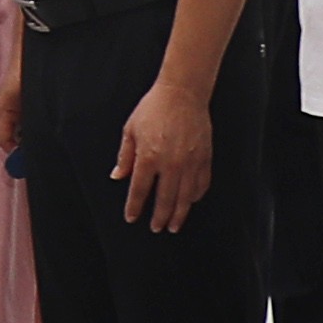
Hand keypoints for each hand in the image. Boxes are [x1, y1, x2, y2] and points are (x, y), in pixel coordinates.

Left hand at [116, 81, 212, 229]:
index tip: (132, 218)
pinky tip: (190, 202)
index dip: (135, 207)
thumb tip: (117, 177)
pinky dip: (195, 196)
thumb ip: (124, 156)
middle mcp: (170, 163)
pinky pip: (201, 184)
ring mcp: (190, 162)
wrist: (182, 94)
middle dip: (159, 218)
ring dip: (179, 214)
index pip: (139, 190)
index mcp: (148, 156)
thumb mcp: (130, 130)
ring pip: (185, 197)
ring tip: (174, 226)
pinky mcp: (205, 158)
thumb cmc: (153, 109)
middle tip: (156, 228)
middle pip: (165, 200)